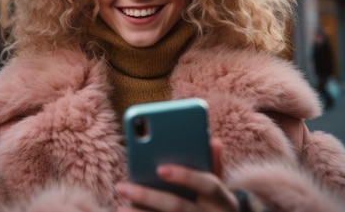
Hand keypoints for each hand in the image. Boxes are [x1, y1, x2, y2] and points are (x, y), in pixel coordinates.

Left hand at [116, 139, 238, 211]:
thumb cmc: (214, 203)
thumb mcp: (217, 187)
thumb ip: (212, 164)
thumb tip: (213, 140)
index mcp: (224, 199)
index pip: (208, 185)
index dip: (185, 176)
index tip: (159, 168)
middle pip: (179, 207)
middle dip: (148, 197)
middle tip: (121, 187)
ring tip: (120, 207)